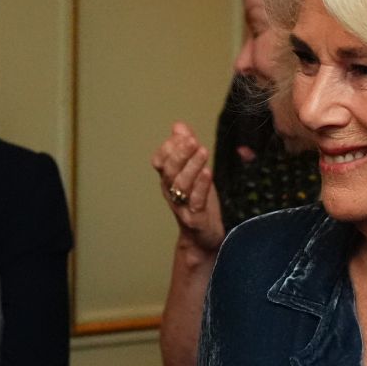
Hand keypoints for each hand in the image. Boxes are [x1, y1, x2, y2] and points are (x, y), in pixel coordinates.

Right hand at [151, 122, 224, 253]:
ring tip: (203, 151)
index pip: (160, 161)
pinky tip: (207, 173)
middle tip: (192, 141)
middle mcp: (171, 192)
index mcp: (168, 180)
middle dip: (179, 154)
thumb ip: (186, 149)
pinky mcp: (194, 219)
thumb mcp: (194, 172)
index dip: (168, 148)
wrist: (204, 239)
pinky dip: (200, 186)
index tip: (183, 135)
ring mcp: (181, 206)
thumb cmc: (199, 204)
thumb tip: (178, 126)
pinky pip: (195, 201)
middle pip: (169, 171)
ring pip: (181, 184)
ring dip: (191, 166)